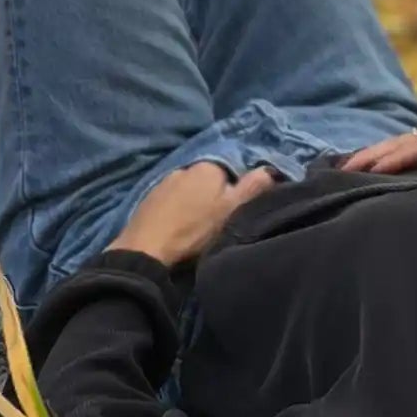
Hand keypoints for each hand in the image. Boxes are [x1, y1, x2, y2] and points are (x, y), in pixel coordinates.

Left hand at [108, 163, 275, 264]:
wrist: (147, 249)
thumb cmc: (196, 230)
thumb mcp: (233, 210)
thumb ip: (254, 187)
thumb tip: (269, 170)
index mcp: (209, 167)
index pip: (234, 173)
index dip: (238, 193)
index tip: (237, 213)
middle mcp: (185, 167)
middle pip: (210, 182)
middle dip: (215, 198)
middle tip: (218, 224)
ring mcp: (163, 182)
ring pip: (190, 191)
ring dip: (195, 205)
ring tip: (197, 228)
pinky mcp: (148, 199)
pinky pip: (172, 201)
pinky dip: (178, 212)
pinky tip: (178, 229)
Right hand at [339, 114, 416, 174]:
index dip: (399, 158)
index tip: (372, 171)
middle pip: (408, 141)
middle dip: (375, 153)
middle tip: (340, 169)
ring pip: (406, 145)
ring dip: (376, 155)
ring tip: (343, 170)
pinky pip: (414, 152)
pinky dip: (390, 158)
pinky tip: (368, 170)